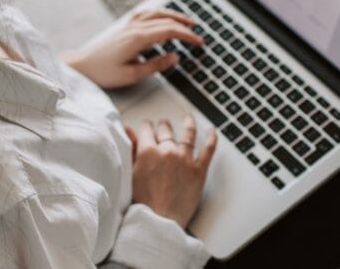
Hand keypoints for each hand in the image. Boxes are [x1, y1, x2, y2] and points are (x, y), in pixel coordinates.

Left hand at [62, 9, 202, 88]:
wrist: (81, 65)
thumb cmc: (103, 72)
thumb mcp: (132, 75)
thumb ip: (156, 65)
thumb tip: (174, 57)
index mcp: (138, 38)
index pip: (170, 31)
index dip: (187, 36)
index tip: (199, 42)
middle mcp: (134, 28)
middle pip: (166, 20)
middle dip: (184, 25)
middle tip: (198, 33)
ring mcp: (129, 26)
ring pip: (156, 13)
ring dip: (173, 15)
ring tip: (186, 21)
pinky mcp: (124, 28)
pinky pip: (146, 14)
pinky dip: (158, 13)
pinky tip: (162, 16)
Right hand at [125, 113, 218, 227]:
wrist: (158, 222)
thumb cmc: (142, 203)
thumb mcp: (130, 173)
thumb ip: (130, 149)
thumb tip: (128, 130)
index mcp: (147, 151)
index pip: (147, 131)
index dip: (146, 127)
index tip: (147, 126)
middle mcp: (167, 151)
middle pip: (166, 131)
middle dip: (163, 125)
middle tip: (163, 124)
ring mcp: (185, 159)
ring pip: (188, 134)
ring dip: (187, 124)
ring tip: (187, 119)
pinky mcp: (199, 170)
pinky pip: (208, 149)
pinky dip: (211, 138)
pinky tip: (212, 131)